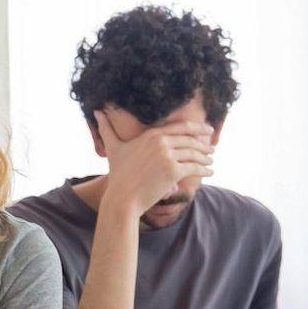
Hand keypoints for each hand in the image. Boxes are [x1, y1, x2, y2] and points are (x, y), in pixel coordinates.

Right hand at [94, 110, 214, 216]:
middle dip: (204, 143)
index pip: (181, 127)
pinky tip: (210, 172)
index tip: (206, 130)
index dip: (197, 128)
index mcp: (151, 134)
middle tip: (212, 146)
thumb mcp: (113, 148)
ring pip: (194, 153)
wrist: (123, 197)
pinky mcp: (173, 171)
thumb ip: (106, 129)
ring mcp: (167, 156)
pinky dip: (205, 170)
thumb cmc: (118, 174)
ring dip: (206, 157)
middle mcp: (160, 142)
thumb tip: (96, 111)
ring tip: (211, 160)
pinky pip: (195, 168)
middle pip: (190, 139)